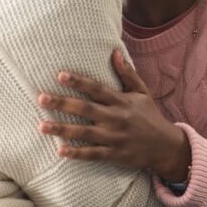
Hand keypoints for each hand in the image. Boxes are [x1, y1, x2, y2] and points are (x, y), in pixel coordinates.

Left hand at [37, 49, 191, 182]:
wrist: (166, 147)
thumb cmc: (150, 116)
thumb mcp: (142, 92)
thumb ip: (127, 73)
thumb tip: (115, 51)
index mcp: (121, 101)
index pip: (96, 89)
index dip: (78, 82)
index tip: (60, 75)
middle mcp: (116, 118)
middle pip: (85, 109)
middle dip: (62, 104)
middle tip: (40, 98)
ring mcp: (115, 138)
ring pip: (85, 133)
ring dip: (62, 130)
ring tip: (42, 126)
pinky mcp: (115, 155)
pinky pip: (93, 154)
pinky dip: (77, 153)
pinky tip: (60, 151)